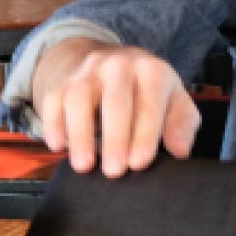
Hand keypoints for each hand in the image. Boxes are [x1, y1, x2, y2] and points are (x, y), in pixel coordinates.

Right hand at [34, 39, 199, 176]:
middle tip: (114, 172)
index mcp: (152, 70)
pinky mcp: (63, 82)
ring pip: (79, 100)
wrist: (114, 63)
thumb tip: (180, 151)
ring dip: (80, 134)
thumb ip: (182, 124)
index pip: (149, 104)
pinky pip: (53, 101)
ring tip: (84, 165)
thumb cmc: (150, 93)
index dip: (144, 135)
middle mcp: (119, 65)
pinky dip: (54, 124)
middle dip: (115, 139)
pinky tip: (59, 146)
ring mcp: (87, 72)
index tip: (139, 164)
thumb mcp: (175, 102)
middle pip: (115, 102)